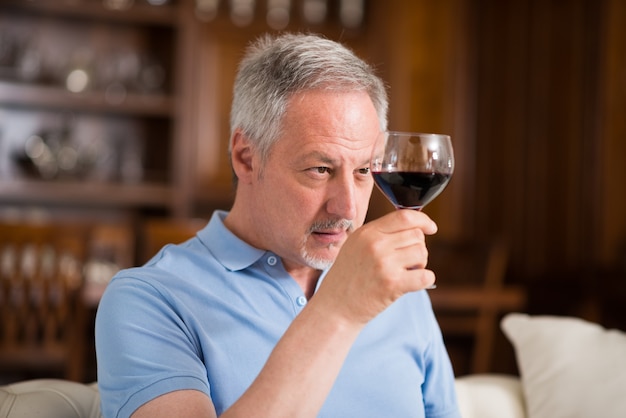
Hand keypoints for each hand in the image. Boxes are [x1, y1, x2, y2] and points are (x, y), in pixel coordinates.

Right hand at [314, 209, 437, 325]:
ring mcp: (384, 264)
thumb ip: (379, 234)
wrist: (335, 307)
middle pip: (416, 235)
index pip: (404, 216)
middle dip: (417, 248)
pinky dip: (424, 280)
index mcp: (366, 232)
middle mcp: (375, 244)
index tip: (430, 227)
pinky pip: (426, 275)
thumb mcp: (355, 246)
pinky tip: (411, 284)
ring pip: (422, 253)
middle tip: (405, 262)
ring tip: (404, 273)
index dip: (422, 220)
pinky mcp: (392, 284)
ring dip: (420, 264)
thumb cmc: (347, 278)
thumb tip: (414, 227)